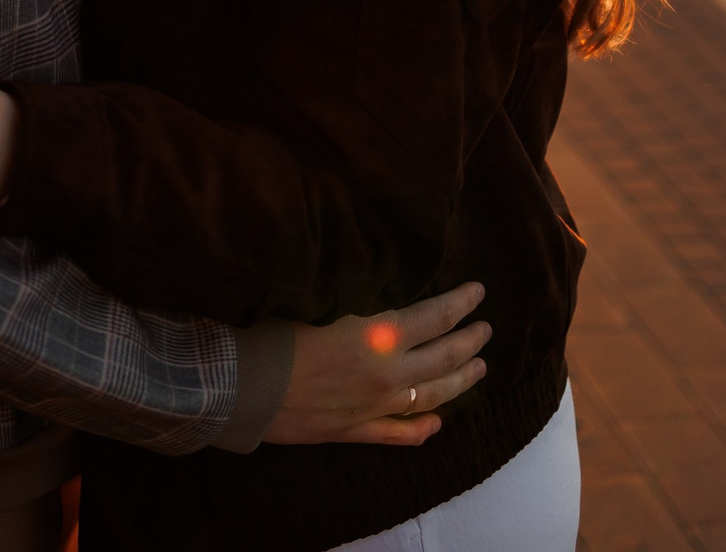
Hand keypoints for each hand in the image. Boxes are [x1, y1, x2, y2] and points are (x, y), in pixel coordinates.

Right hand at [262, 282, 491, 446]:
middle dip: (470, 341)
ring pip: (432, 397)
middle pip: (442, 357)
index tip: (478, 291)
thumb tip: (379, 306)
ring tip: (480, 368)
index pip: (434, 317)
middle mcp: (385, 375)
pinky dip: (421, 430)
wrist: (239, 389)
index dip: (460, 303)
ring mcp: (373, 408)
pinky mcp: (353, 432)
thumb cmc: (272, 337)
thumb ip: (358, 314)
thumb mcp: (320, 307)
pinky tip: (437, 426)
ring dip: (460, 381)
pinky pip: (397, 435)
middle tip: (486, 329)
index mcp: (377, 337)